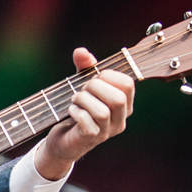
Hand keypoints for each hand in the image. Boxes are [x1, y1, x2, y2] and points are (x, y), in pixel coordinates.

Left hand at [34, 47, 134, 180]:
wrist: (63, 140)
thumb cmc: (78, 110)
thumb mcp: (83, 85)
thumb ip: (84, 67)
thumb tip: (81, 51)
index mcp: (124, 105)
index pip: (128, 84)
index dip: (108, 75)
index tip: (93, 78)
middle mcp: (119, 120)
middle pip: (118, 99)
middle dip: (95, 87)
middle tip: (82, 89)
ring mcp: (106, 132)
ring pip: (102, 112)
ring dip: (83, 100)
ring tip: (75, 100)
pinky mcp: (90, 139)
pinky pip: (88, 124)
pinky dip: (77, 113)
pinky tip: (71, 111)